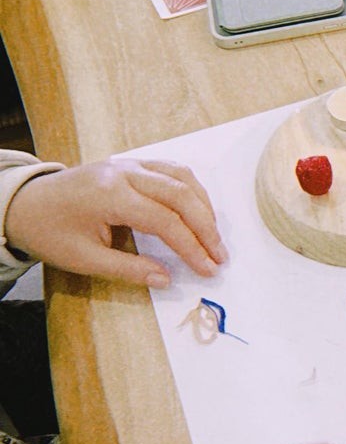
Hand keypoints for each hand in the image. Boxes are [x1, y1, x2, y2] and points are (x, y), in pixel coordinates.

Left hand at [4, 158, 226, 285]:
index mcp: (110, 195)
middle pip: (181, 195)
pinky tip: (198, 210)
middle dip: (206, 227)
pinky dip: (191, 190)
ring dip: (203, 206)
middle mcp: (124, 173)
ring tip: (214, 236)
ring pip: (181, 177)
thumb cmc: (51, 232)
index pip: (165, 220)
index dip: (191, 247)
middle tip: (220, 256)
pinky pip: (171, 170)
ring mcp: (129, 164)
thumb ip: (128, 270)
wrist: (26, 203)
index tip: (208, 269)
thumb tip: (167, 280)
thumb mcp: (84, 259)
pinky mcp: (130, 164)